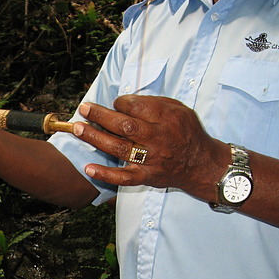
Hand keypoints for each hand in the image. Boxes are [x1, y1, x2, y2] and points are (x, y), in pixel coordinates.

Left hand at [73, 95, 227, 197]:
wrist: (201, 164)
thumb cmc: (186, 132)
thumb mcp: (178, 109)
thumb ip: (153, 103)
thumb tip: (125, 101)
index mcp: (167, 118)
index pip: (136, 107)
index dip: (120, 103)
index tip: (114, 103)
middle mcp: (158, 138)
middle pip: (125, 125)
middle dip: (101, 116)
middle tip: (84, 109)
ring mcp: (151, 159)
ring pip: (119, 148)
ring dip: (96, 138)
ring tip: (78, 128)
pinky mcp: (147, 176)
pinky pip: (124, 177)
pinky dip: (106, 174)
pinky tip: (88, 168)